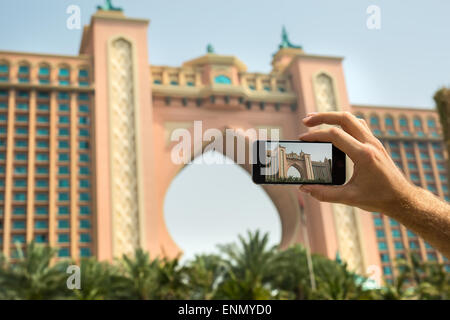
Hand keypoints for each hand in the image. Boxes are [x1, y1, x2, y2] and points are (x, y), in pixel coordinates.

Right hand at [298, 111, 414, 214]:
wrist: (402, 198)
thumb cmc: (379, 198)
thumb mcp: (350, 198)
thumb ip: (325, 194)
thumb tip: (305, 189)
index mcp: (363, 155)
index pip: (335, 135)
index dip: (316, 134)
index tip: (303, 138)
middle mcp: (370, 144)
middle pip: (344, 118)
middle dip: (323, 116)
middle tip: (306, 121)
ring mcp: (374, 142)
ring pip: (352, 119)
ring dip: (334, 117)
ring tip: (317, 121)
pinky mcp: (375, 144)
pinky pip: (359, 125)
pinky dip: (344, 123)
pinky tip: (335, 130)